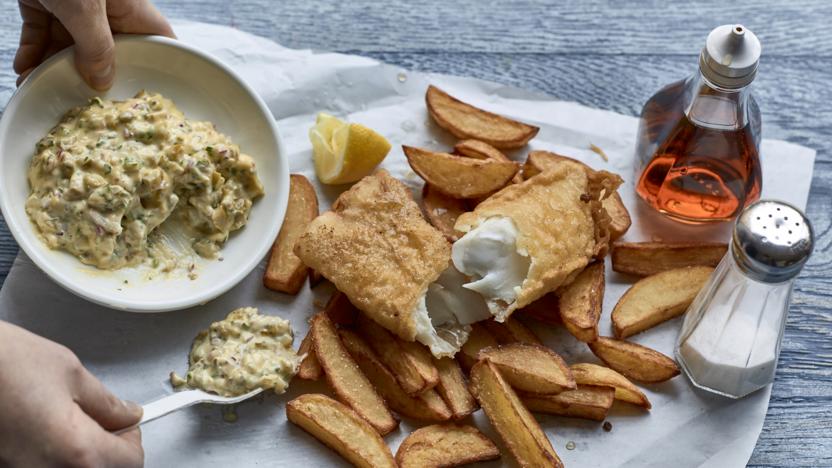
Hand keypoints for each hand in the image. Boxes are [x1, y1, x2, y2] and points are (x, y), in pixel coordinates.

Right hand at [0, 321, 143, 466]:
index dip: (132, 438)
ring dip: (79, 453)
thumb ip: (105, 402)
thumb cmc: (3, 364)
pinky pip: (43, 466)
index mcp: (76, 449)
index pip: (131, 461)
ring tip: (63, 421)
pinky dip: (51, 455)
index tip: (125, 422)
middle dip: (107, 448)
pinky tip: (40, 431)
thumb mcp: (69, 373)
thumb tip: (127, 414)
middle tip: (97, 420)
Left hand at [15, 0, 174, 89]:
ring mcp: (76, 8)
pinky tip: (25, 69)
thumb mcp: (85, 10)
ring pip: (71, 48)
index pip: (157, 43)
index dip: (161, 67)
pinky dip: (33, 53)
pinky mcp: (47, 3)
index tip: (152, 96)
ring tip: (40, 87)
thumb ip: (96, 48)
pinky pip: (42, 35)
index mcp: (130, 9)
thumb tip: (102, 80)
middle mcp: (108, 12)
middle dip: (92, 77)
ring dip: (54, 69)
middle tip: (82, 101)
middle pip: (108, 53)